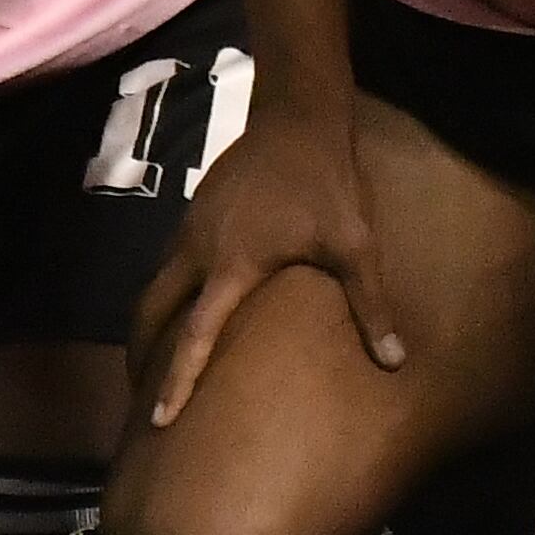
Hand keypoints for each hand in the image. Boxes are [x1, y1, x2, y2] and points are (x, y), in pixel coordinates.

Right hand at [129, 109, 402, 425]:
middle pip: (151, 309)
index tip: (160, 419)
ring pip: (156, 282)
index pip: (195, 336)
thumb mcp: (353, 245)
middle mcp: (198, 250)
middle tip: (140, 394)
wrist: (296, 116)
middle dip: (140, 351)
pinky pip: (170, 261)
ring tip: (155, 357)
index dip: (177, 380)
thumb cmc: (326, 183)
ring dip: (151, 320)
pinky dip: (167, 291)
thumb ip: (369, 305)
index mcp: (231, 267)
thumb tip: (394, 361)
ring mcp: (190, 226)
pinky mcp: (195, 210)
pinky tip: (186, 304)